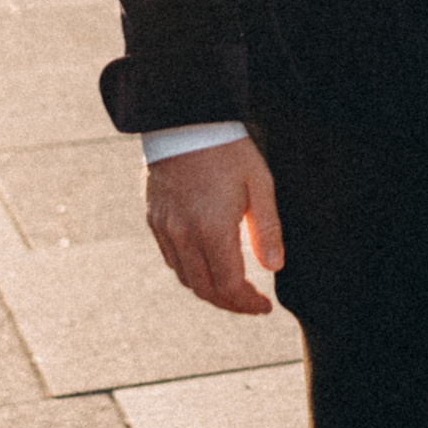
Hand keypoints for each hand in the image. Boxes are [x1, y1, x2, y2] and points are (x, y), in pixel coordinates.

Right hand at [145, 136, 283, 312]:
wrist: (184, 121)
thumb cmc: (228, 150)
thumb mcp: (259, 184)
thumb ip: (267, 230)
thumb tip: (274, 268)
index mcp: (212, 229)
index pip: (228, 286)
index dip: (247, 304)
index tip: (264, 306)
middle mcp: (183, 235)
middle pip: (204, 290)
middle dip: (230, 304)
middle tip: (251, 303)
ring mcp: (164, 229)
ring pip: (185, 278)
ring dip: (210, 290)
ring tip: (233, 288)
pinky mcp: (154, 220)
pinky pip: (171, 259)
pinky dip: (191, 272)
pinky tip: (208, 265)